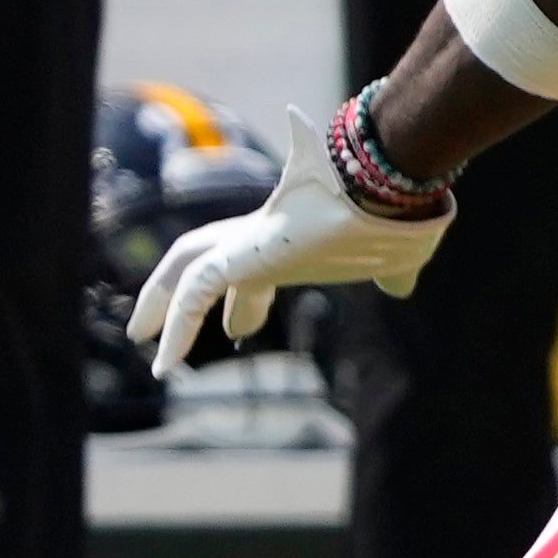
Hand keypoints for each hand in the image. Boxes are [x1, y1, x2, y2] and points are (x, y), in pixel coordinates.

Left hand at [131, 106, 452, 376]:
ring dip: (161, 307)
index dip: (244, 300)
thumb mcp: (395, 254)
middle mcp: (261, 235)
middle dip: (184, 297)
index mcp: (290, 235)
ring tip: (157, 360)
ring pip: (186, 270)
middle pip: (206, 260)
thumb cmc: (393, 218)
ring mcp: (247, 242)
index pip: (251, 265)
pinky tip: (165, 363)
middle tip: (165, 336)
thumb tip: (400, 287)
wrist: (385, 194)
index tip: (238, 329)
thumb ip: (391, 271)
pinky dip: (176, 328)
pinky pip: (192, 295)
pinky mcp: (237, 255)